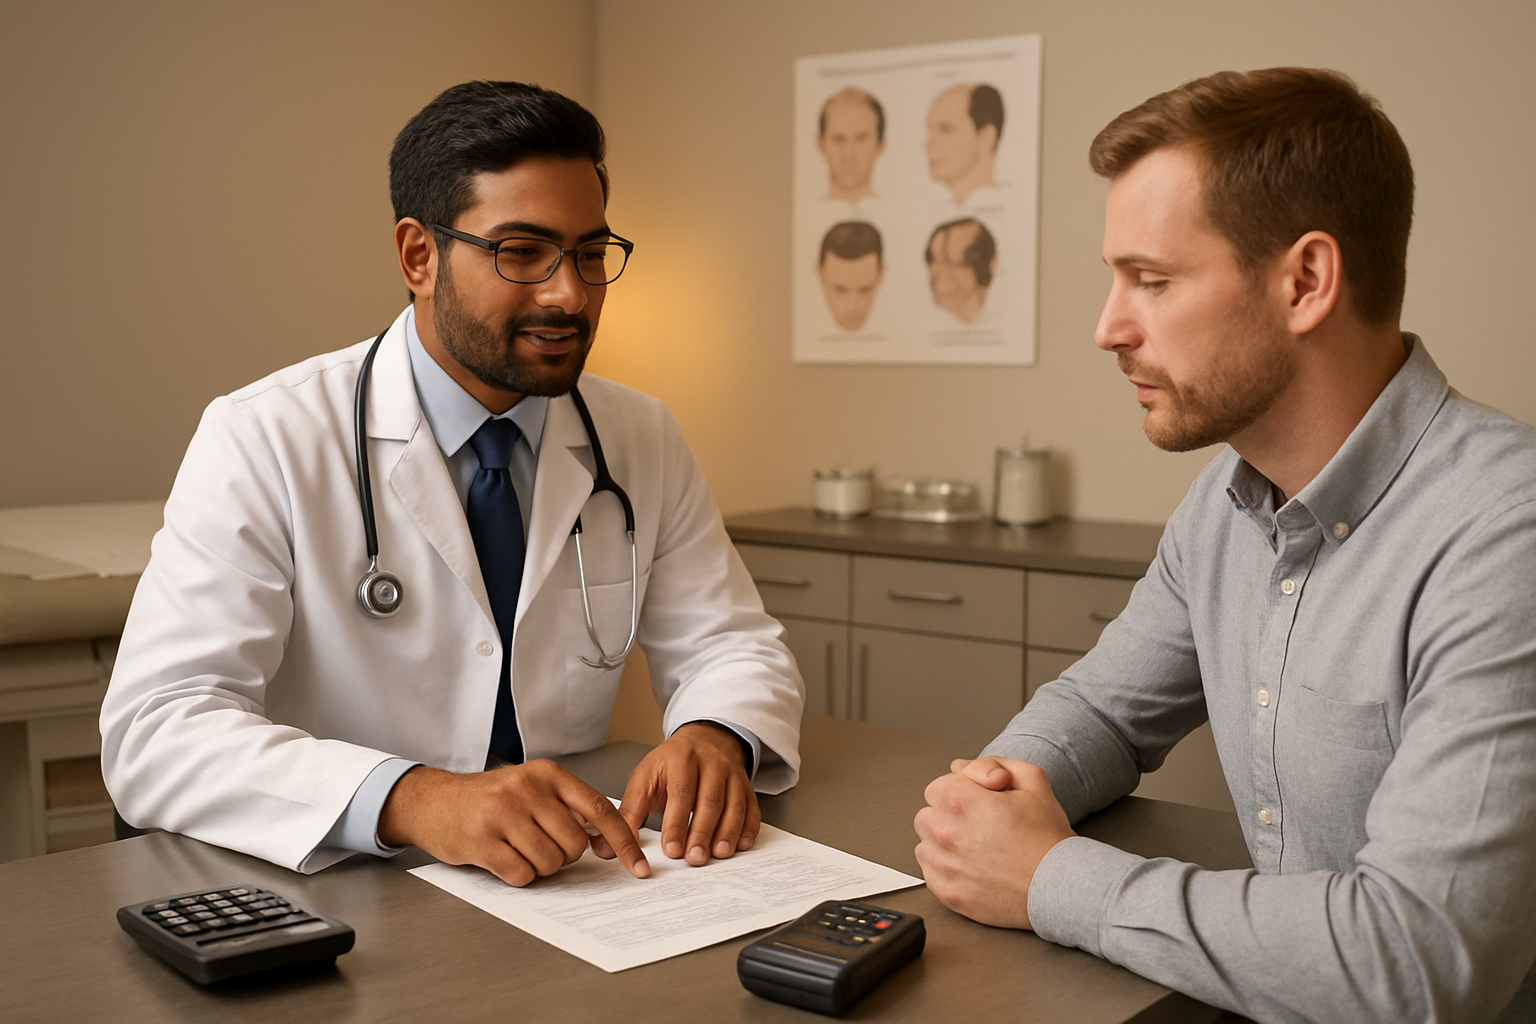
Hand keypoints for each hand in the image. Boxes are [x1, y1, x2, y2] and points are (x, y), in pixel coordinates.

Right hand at [378, 760, 648, 886]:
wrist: (432, 801)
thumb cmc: (488, 799)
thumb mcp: (531, 788)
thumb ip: (566, 806)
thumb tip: (606, 838)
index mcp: (548, 774)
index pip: (600, 810)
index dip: (622, 841)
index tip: (637, 866)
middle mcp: (528, 789)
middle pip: (574, 845)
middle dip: (563, 857)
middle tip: (539, 846)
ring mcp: (503, 813)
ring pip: (550, 862)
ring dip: (539, 867)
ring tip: (517, 849)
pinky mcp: (482, 840)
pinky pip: (521, 873)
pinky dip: (518, 875)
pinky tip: (501, 858)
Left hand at [615, 722, 760, 866]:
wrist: (703, 739)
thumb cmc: (670, 763)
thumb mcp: (645, 777)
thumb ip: (630, 810)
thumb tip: (614, 843)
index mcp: (682, 758)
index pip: (681, 792)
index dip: (677, 823)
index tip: (671, 849)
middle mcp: (711, 763)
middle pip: (710, 800)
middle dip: (702, 832)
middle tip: (694, 858)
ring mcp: (732, 774)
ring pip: (734, 805)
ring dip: (727, 832)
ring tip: (718, 854)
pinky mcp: (746, 786)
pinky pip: (752, 808)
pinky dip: (749, 829)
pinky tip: (742, 845)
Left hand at [913, 757, 1073, 929]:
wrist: (1059, 886)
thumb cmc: (1047, 836)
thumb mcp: (1031, 780)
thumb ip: (991, 764)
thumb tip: (960, 768)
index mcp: (958, 800)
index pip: (938, 787)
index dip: (962, 793)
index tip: (982, 805)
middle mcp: (943, 831)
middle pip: (928, 815)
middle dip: (949, 817)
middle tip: (981, 826)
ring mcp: (943, 865)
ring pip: (925, 844)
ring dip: (945, 844)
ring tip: (978, 848)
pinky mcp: (946, 893)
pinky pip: (930, 873)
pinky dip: (946, 869)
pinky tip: (973, 868)